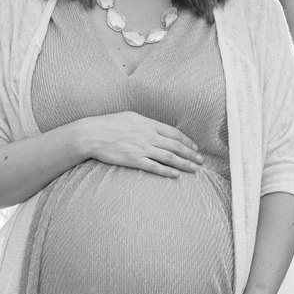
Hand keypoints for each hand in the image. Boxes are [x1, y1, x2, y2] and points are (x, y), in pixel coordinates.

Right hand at [82, 111, 203, 177]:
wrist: (92, 134)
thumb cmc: (109, 124)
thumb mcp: (130, 117)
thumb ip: (146, 123)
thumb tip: (157, 128)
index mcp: (148, 123)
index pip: (173, 132)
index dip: (187, 141)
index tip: (195, 148)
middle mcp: (148, 135)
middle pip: (175, 145)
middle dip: (190, 154)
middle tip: (201, 161)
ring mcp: (141, 148)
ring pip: (168, 157)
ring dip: (184, 164)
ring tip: (194, 170)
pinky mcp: (133, 160)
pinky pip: (154, 167)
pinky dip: (166, 171)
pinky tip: (176, 175)